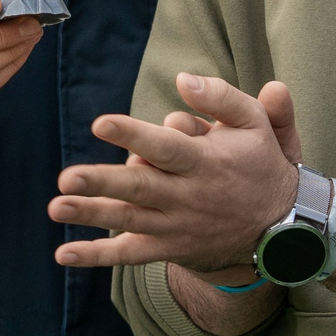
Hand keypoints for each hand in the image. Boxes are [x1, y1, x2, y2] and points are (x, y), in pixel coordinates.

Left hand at [49, 73, 299, 270]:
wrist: (279, 228)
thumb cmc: (260, 164)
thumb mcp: (254, 123)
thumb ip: (221, 97)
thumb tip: (183, 79)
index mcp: (204, 161)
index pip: (166, 147)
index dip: (133, 135)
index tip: (100, 123)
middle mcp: (187, 195)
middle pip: (139, 187)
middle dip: (102, 182)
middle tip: (66, 177)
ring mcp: (175, 225)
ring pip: (129, 220)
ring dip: (91, 214)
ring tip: (55, 208)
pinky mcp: (168, 247)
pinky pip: (130, 254)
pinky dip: (98, 256)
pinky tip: (64, 254)